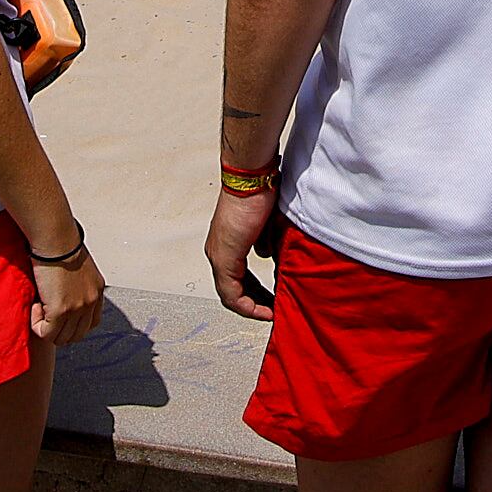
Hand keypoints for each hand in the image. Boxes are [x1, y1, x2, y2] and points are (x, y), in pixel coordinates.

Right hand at [29, 245, 105, 346]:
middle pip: (76, 335)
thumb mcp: (78, 266)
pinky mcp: (61, 310)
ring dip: (46, 327)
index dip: (72, 324)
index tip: (59, 316)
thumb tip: (62, 294)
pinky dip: (37, 324)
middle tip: (45, 314)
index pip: (91, 323)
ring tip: (38, 307)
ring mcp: (78, 308)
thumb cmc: (60, 244)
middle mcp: (91, 301)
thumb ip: (76, 284)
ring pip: (61, 338)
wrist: (55, 238)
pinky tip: (34, 306)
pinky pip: (46, 333)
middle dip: (58, 330)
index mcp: (97, 290)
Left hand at [206, 185, 284, 320]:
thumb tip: (266, 254)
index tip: (273, 300)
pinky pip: (231, 293)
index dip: (255, 294)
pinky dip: (248, 305)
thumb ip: (264, 241)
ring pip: (230, 294)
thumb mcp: (267, 223)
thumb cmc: (261, 191)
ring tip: (272, 314)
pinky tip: (265, 310)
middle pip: (232, 290)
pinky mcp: (224, 257)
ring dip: (252, 307)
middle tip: (274, 311)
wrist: (252, 176)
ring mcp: (219, 255)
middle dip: (255, 303)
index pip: (236, 278)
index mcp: (227, 243)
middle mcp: (217, 252)